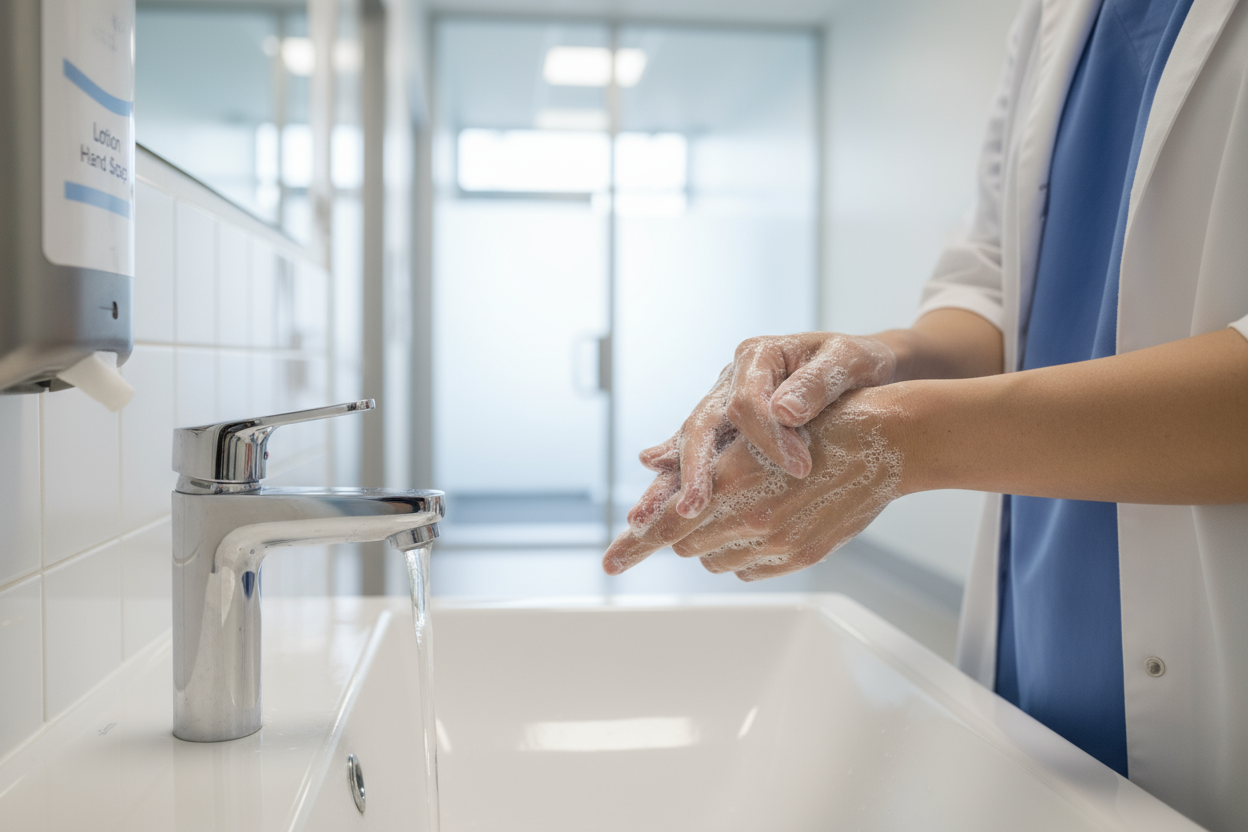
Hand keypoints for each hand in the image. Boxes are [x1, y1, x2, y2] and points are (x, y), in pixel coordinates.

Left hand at [605, 387, 905, 580]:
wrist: (886, 438)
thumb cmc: (816, 422)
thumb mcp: (750, 433)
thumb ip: (701, 460)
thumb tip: (653, 465)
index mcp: (730, 479)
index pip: (666, 524)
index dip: (634, 544)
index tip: (610, 561)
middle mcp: (750, 517)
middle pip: (685, 544)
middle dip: (677, 530)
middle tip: (685, 511)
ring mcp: (777, 542)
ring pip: (713, 559)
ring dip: (709, 541)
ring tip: (730, 510)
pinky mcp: (801, 555)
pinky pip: (748, 568)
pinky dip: (740, 552)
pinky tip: (755, 525)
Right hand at [636, 333, 896, 519]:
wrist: (859, 368)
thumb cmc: (856, 362)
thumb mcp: (848, 360)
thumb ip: (817, 382)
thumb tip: (783, 411)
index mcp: (759, 356)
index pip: (747, 401)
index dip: (768, 438)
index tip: (799, 467)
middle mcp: (731, 379)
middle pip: (702, 423)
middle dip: (696, 468)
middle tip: (696, 507)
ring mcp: (724, 405)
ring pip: (689, 443)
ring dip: (668, 482)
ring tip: (643, 519)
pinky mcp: (728, 431)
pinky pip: (697, 457)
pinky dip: (673, 481)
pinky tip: (651, 508)